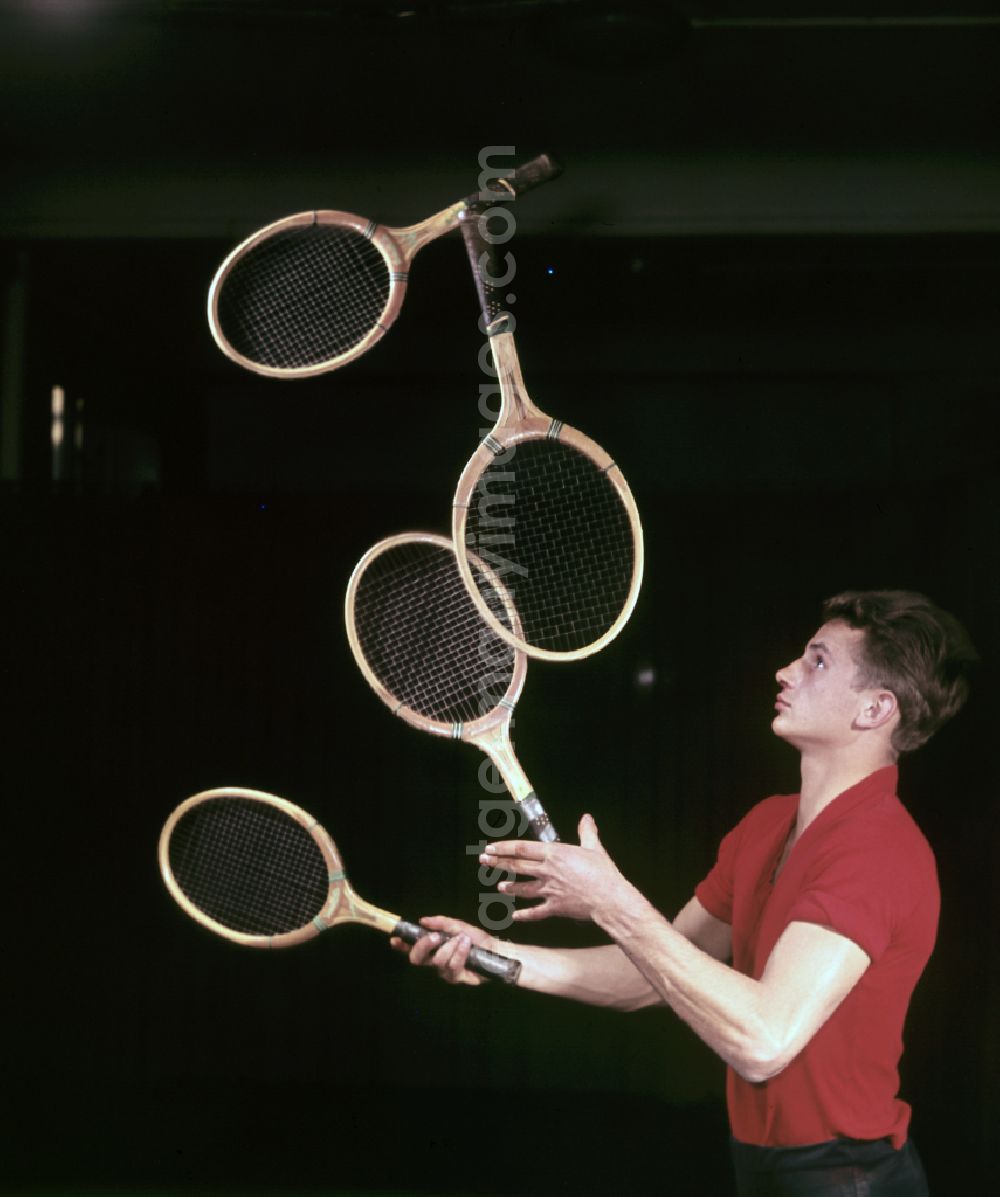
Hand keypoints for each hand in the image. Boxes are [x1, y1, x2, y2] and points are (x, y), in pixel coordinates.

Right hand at [389, 915, 497, 986]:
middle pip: (416, 959)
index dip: (400, 946)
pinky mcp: (457, 979)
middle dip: (423, 945)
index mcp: (432, 949)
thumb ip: (441, 923)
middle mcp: (434, 962)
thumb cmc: (474, 939)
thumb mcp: (457, 926)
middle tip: (434, 936)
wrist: (494, 949)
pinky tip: (467, 944)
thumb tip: (422, 920)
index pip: (411, 949)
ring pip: (437, 961)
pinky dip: (460, 952)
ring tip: (462, 939)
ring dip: (451, 946)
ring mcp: (444, 972)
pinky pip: (453, 966)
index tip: (395, 938)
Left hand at [481, 814, 628, 923]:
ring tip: (499, 886)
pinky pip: (536, 912)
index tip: (491, 847)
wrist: (608, 898)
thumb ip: (587, 832)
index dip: (504, 847)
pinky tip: (515, 916)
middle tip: (484, 861)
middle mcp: (548, 871)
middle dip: (499, 863)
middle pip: (518, 866)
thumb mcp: (594, 847)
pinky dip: (525, 915)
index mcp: (555, 854)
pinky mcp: (555, 907)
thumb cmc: (603, 872)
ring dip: (510, 887)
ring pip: (524, 888)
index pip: (523, 848)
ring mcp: (549, 890)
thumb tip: (586, 818)